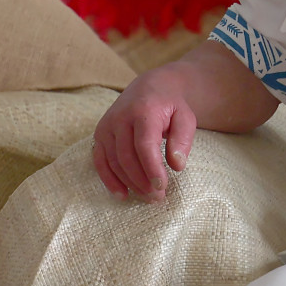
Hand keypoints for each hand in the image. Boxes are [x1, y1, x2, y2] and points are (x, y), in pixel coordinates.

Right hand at [92, 68, 195, 202]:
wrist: (149, 88)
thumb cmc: (170, 106)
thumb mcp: (185, 117)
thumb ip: (183, 140)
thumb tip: (177, 165)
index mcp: (143, 111)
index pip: (144, 145)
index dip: (152, 169)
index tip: (162, 186)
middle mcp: (120, 118)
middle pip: (127, 157)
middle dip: (142, 181)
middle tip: (158, 197)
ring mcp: (107, 127)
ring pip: (114, 162)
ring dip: (130, 184)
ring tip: (148, 197)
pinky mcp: (100, 135)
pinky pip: (100, 162)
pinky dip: (109, 180)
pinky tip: (122, 194)